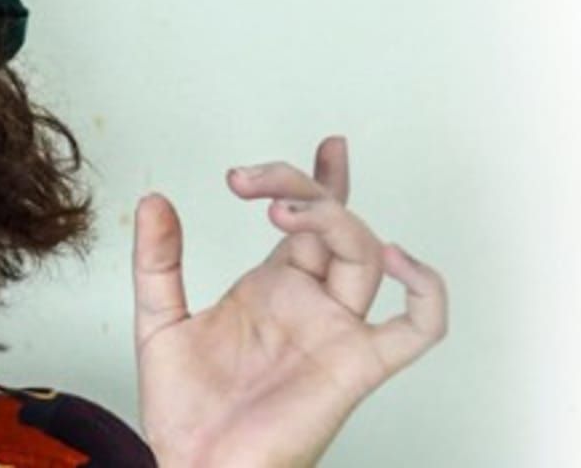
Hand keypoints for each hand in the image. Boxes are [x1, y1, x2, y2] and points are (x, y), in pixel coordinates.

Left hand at [131, 136, 447, 467]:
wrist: (192, 465)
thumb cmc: (183, 407)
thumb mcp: (156, 318)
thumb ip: (157, 260)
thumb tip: (154, 201)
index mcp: (271, 288)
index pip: (308, 220)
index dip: (320, 179)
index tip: (328, 144)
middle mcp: (310, 304)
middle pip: (335, 226)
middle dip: (303, 187)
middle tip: (251, 181)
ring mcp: (335, 332)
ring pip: (364, 257)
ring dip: (334, 220)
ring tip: (280, 210)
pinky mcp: (355, 367)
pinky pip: (418, 330)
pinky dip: (426, 291)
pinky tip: (396, 255)